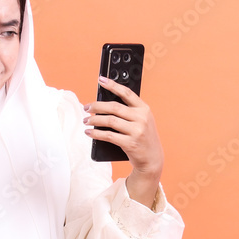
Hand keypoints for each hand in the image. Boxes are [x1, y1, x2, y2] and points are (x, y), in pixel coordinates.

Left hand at [84, 76, 164, 205]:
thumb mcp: (142, 121)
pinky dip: (96, 133)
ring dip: (94, 120)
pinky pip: (108, 136)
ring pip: (110, 121)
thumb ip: (129, 111)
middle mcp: (142, 118)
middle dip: (97, 106)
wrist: (152, 159)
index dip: (113, 85)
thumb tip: (104, 104)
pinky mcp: (130, 143)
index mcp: (144, 109)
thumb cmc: (143, 137)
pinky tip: (89, 132)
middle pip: (114, 107)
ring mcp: (137, 131)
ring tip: (86, 121)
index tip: (101, 79)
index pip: (127, 93)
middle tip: (86, 107)